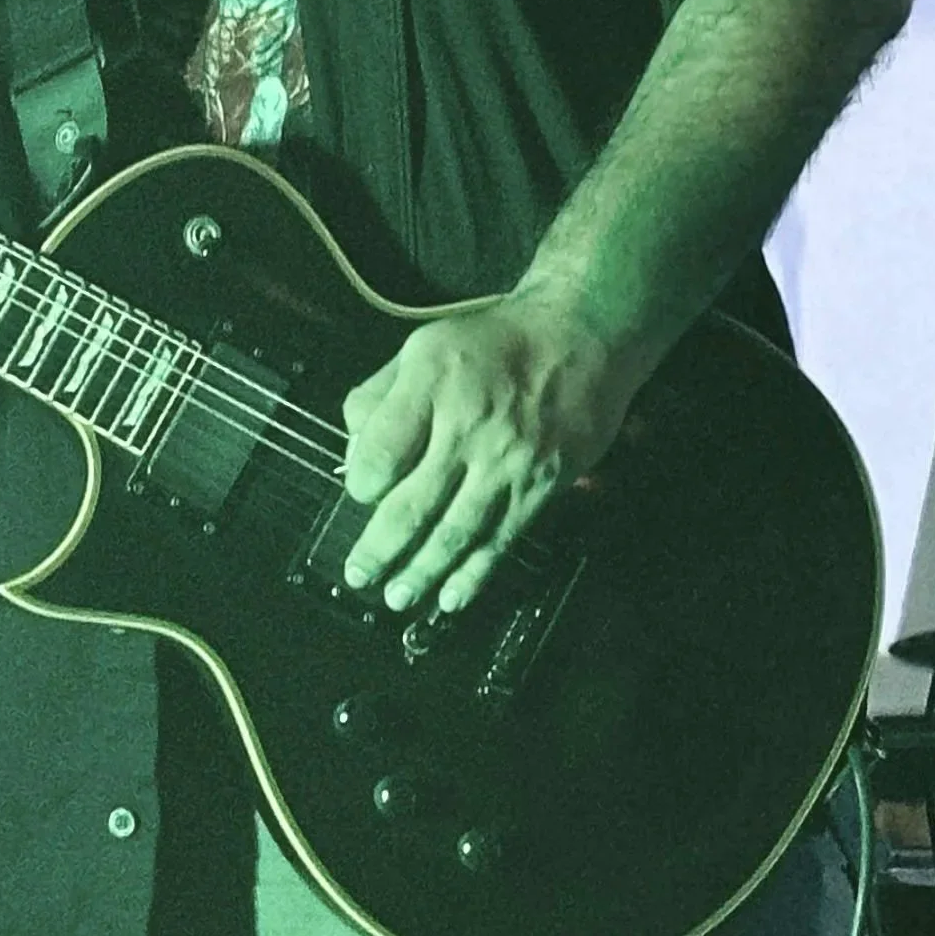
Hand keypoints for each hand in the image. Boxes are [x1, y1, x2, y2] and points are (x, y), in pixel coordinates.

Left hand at [340, 288, 638, 614]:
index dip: (362, 483)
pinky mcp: (541, 485)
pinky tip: (451, 598)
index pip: (381, 453)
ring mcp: (508, 461)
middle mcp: (468, 426)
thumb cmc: (491, 343)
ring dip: (421, 572)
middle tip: (358, 576)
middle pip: (413, 504)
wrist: (582, 337)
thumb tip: (352, 455)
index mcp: (431, 383)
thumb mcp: (422, 347)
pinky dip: (473, 575)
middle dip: (380, 548)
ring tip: (396, 597)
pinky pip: (500, 539)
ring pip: (455, 531)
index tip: (360, 493)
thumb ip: (378, 397)